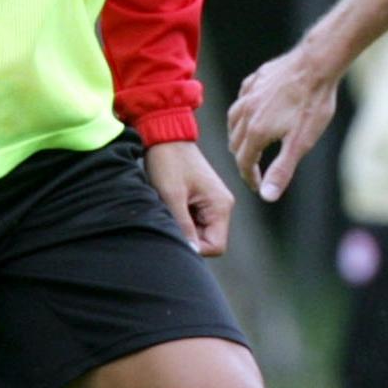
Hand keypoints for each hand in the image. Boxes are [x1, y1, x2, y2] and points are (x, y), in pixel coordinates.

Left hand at [143, 139, 233, 256]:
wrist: (165, 136)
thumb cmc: (168, 162)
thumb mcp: (172, 196)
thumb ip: (183, 226)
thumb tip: (191, 251)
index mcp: (221, 206)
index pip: (216, 246)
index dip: (196, 248)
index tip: (174, 234)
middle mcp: (222, 207)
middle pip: (208, 240)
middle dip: (187, 235)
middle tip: (168, 217)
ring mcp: (213, 203)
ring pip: (199, 231)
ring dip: (182, 226)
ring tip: (168, 206)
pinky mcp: (203, 200)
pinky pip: (194, 220)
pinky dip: (181, 217)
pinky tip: (170, 203)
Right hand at [226, 46, 338, 201]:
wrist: (317, 64)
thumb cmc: (313, 104)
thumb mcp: (300, 143)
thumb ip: (281, 170)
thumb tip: (266, 196)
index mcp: (255, 131)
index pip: (243, 162)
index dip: (249, 177)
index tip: (257, 186)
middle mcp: (246, 112)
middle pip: (236, 143)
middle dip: (243, 158)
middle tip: (255, 168)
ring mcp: (249, 93)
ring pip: (234, 120)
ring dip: (239, 135)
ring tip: (250, 144)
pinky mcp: (255, 79)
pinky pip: (242, 99)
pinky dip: (244, 111)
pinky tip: (253, 111)